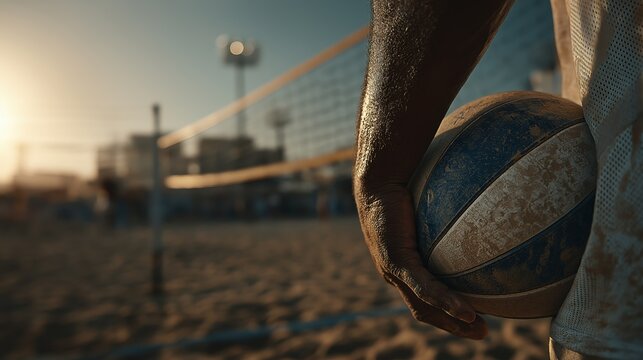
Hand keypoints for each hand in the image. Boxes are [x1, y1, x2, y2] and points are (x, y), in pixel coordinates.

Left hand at [354, 180, 487, 338]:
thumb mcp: (427, 212)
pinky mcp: (396, 260)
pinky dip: (444, 302)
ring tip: (478, 328)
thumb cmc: (404, 189)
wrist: (378, 180)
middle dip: (452, 324)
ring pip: (424, 304)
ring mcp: (394, 269)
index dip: (445, 312)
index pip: (423, 298)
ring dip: (451, 320)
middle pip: (424, 310)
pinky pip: (423, 286)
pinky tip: (466, 312)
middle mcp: (395, 273)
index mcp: (401, 265)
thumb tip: (474, 212)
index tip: (472, 317)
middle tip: (483, 332)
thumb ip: (446, 221)